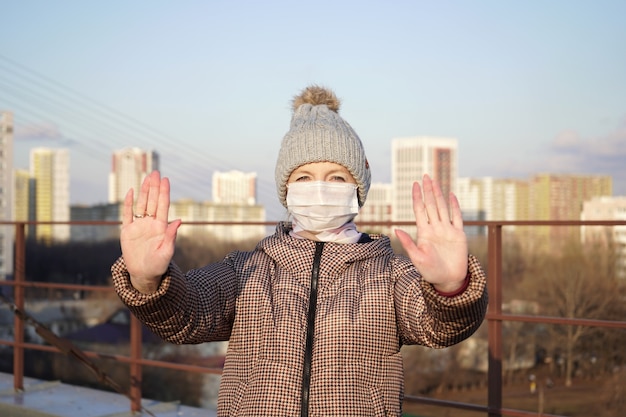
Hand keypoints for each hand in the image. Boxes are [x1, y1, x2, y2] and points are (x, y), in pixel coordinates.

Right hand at [120, 171, 180, 293]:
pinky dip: (128, 203)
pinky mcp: (127, 231)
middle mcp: (151, 223)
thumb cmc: (158, 265)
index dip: (164, 193)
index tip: (166, 180)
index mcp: (161, 227)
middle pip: (152, 201)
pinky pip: (127, 215)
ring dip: (144, 191)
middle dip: (154, 187)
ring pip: (141, 204)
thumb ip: (171, 236)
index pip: (163, 206)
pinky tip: (130, 192)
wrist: (144, 274)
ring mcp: (139, 226)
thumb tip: (178, 220)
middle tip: (156, 172)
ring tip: (147, 177)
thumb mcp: (166, 252)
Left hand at [395, 174, 467, 292]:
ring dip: (438, 194)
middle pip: (431, 205)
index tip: (414, 184)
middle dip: (427, 191)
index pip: (419, 210)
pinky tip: (451, 195)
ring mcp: (447, 230)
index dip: (417, 197)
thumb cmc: (430, 271)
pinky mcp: (458, 235)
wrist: (448, 280)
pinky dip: (455, 206)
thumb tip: (396, 229)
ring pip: (442, 208)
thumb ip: (408, 243)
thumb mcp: (417, 258)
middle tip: (425, 176)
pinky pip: (457, 217)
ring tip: (435, 181)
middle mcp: (435, 228)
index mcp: (424, 232)